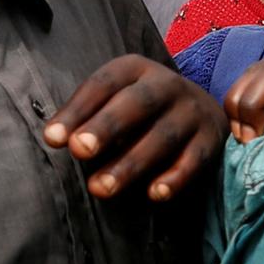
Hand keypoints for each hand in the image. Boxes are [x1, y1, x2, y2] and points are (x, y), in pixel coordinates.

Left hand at [42, 55, 226, 201]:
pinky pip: (194, 159)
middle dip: (106, 127)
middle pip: (137, 104)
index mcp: (135, 69)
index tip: (52, 138)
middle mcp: (166, 84)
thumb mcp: (114, 100)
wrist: (200, 111)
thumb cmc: (140, 112)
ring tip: (101, 188)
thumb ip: (86, 117)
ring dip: (131, 163)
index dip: (77, 110)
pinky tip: (155, 195)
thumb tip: (55, 138)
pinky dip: (175, 177)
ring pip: (163, 136)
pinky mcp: (212, 138)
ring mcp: (192, 110)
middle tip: (79, 150)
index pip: (103, 85)